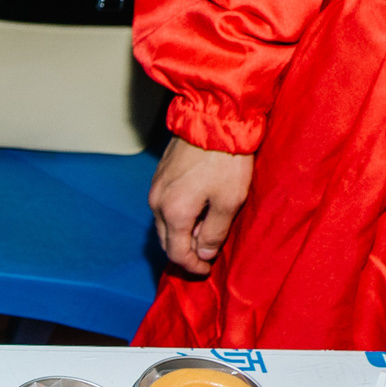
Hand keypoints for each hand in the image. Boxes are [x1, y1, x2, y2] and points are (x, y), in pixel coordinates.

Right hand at [149, 137, 253, 275]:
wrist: (214, 116)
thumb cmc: (226, 159)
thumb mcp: (229, 201)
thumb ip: (214, 232)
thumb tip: (203, 252)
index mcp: (174, 214)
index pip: (177, 253)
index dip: (192, 267)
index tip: (206, 270)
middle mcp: (157, 203)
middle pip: (166, 240)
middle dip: (185, 252)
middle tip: (206, 255)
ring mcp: (156, 188)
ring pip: (163, 223)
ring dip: (181, 234)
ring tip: (203, 232)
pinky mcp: (160, 175)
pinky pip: (164, 206)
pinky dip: (177, 217)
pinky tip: (195, 211)